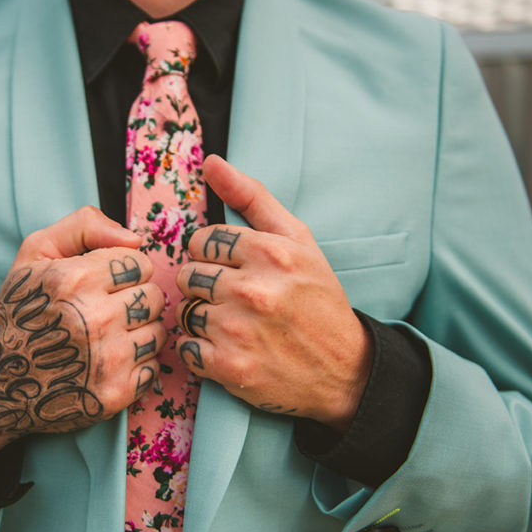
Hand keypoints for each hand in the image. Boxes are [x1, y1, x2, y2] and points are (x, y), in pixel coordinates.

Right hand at [0, 206, 165, 457]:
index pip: (140, 263)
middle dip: (134, 300)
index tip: (105, 284)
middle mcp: (94, 319)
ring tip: (109, 336)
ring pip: (158, 332)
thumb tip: (135, 238)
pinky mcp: (115, 393)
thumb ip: (84, 226)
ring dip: (138, 332)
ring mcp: (107, 360)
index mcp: (76, 280)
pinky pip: (154, 367)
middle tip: (108, 310)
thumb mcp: (35, 252)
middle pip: (153, 296)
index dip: (124, 271)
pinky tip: (110, 362)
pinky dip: (137, 365)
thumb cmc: (19, 311)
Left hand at [175, 156, 372, 430]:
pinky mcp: (230, 368)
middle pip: (187, 274)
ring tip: (233, 324)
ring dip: (201, 318)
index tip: (233, 269)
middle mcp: (253, 289)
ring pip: (185, 310)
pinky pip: (185, 348)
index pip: (201, 241)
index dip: (212, 256)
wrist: (345, 370)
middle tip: (233, 298)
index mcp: (270, 252)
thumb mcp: (297, 239)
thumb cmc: (318, 299)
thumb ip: (252, 197)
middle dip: (204, 285)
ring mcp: (239, 331)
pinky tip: (228, 348)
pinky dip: (200, 350)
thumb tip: (210, 162)